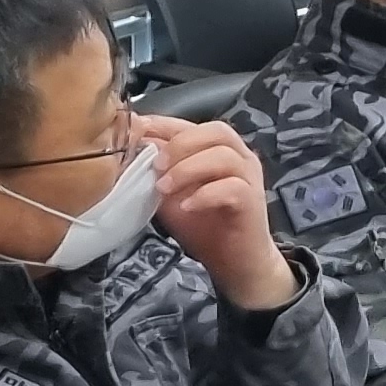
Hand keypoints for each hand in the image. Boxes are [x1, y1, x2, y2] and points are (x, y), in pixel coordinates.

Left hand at [138, 113, 286, 306]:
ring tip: (165, 189)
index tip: (136, 132)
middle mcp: (239, 158)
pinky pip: (232, 187)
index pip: (192, 124)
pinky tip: (187, 207)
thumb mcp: (170, 195)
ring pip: (224, 155)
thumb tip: (133, 149)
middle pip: (215, 131)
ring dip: (189, 168)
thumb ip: (157, 172)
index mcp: (218, 151)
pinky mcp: (252, 201)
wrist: (235, 261)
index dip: (164, 124)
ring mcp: (248, 178)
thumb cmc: (203, 226)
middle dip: (180, 144)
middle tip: (156, 166)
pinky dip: (205, 194)